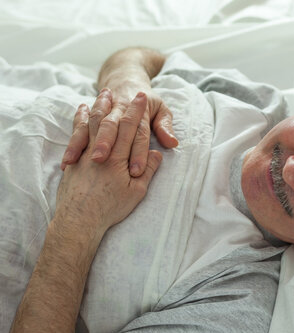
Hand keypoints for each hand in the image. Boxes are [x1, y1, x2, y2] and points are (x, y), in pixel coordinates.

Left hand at [55, 89, 161, 239]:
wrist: (79, 221)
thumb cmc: (110, 208)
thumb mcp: (136, 193)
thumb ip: (148, 170)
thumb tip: (157, 152)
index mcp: (120, 159)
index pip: (131, 128)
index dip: (137, 111)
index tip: (142, 97)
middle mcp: (102, 152)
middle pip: (112, 121)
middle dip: (120, 105)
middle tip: (125, 90)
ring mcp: (86, 154)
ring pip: (93, 123)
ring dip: (99, 107)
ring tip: (104, 93)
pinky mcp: (75, 160)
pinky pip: (78, 133)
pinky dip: (81, 120)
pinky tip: (83, 110)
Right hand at [60, 88, 176, 176]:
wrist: (125, 77)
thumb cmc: (147, 101)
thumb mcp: (161, 110)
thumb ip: (164, 127)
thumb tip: (172, 143)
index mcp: (139, 111)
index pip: (139, 134)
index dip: (138, 152)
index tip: (136, 171)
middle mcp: (119, 110)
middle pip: (112, 127)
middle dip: (106, 143)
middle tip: (101, 160)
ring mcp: (103, 112)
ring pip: (93, 126)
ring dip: (85, 143)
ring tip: (79, 161)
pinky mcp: (91, 117)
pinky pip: (79, 129)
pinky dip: (72, 144)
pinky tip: (68, 161)